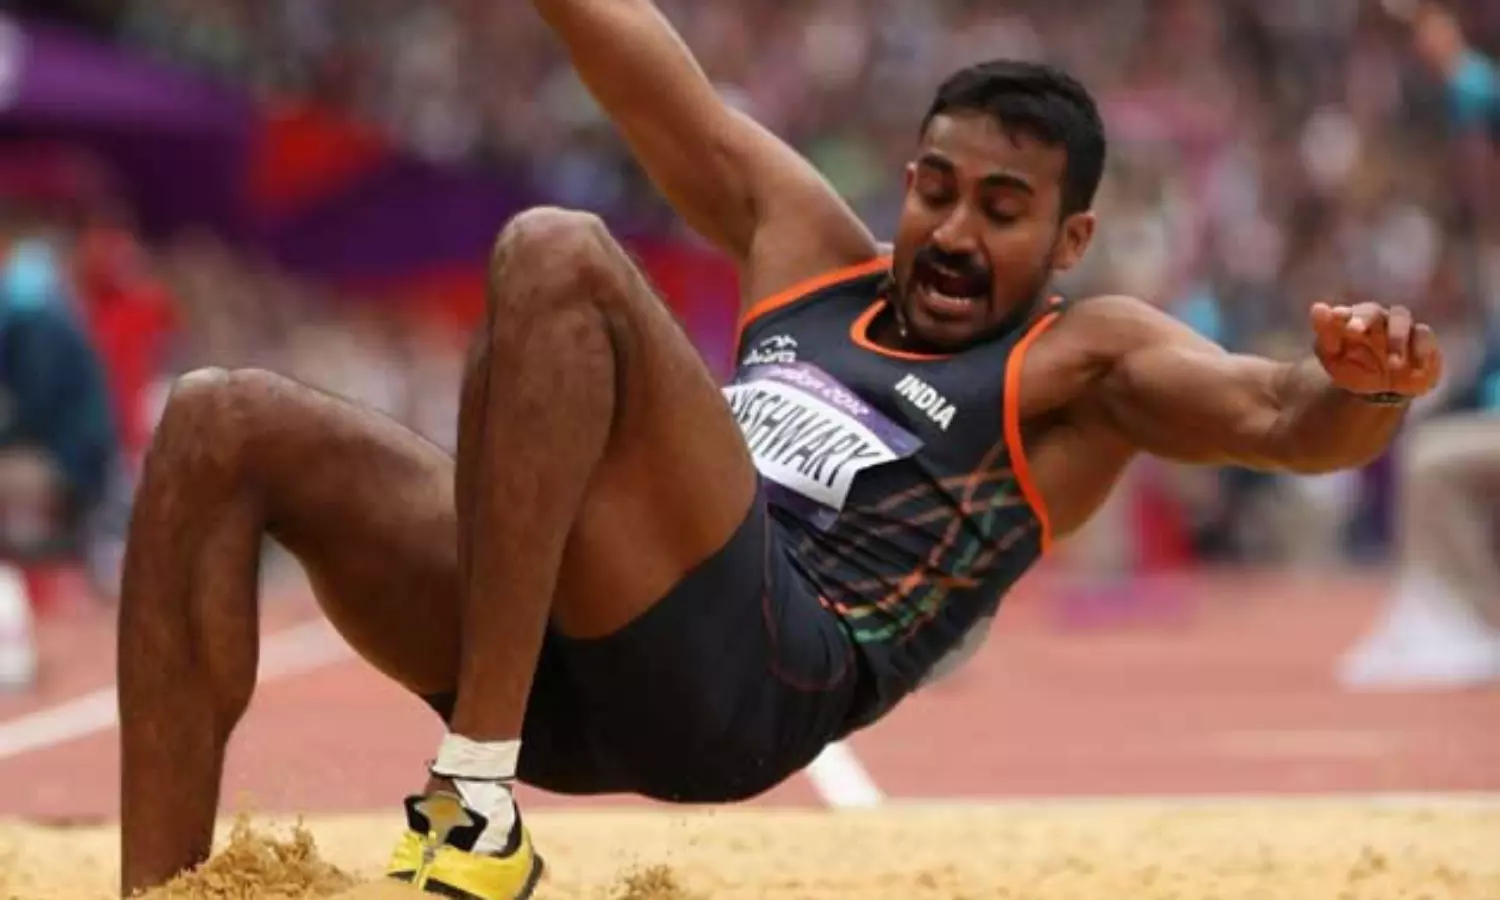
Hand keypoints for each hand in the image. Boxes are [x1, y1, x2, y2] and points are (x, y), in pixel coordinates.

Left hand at [1310, 301, 1442, 398]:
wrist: (1380, 391)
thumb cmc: (1354, 368)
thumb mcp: (1333, 358)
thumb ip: (1325, 336)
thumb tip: (1317, 307)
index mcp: (1354, 322)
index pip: (1347, 312)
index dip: (1342, 314)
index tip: (1334, 317)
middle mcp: (1378, 320)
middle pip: (1373, 311)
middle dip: (1365, 318)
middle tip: (1354, 330)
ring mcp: (1402, 328)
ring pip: (1402, 319)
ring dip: (1396, 337)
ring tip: (1393, 363)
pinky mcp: (1423, 341)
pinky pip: (1425, 338)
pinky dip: (1422, 349)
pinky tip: (1417, 365)